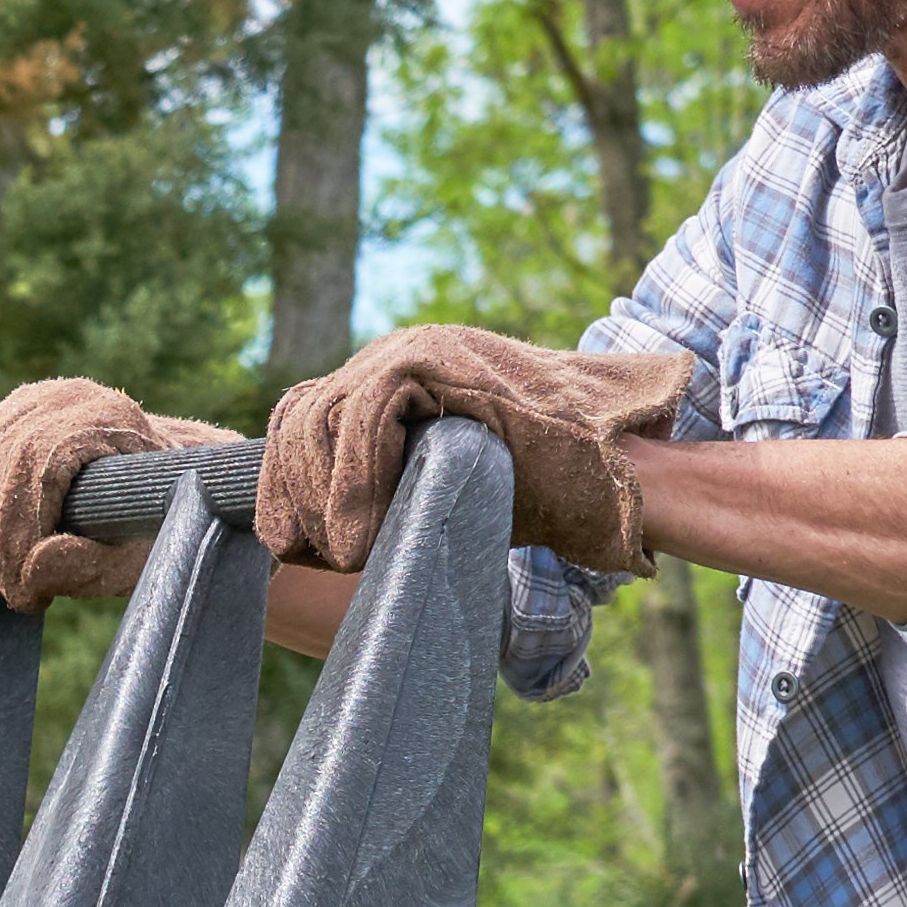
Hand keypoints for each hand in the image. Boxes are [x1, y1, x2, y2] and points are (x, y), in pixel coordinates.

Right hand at [0, 375, 237, 608]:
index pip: (36, 459)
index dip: (18, 528)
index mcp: (105, 414)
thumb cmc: (152, 524)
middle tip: (16, 597)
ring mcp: (24, 405)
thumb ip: (91, 564)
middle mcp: (60, 397)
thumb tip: (32, 571)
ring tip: (3, 588)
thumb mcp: (136, 556)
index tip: (25, 591)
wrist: (153, 491)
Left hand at [257, 325, 668, 572]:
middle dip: (296, 494)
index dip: (290, 484)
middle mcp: (395, 352)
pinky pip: (360, 418)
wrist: (616, 462)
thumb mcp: (450, 489)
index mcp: (395, 377)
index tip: (292, 545)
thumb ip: (390, 492)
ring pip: (320, 420)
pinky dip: (353, 481)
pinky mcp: (429, 359)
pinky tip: (365, 533)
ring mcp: (410, 348)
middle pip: (302, 419)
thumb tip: (311, 547)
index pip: (307, 419)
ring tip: (345, 554)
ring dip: (323, 497)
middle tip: (316, 557)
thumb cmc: (544, 488)